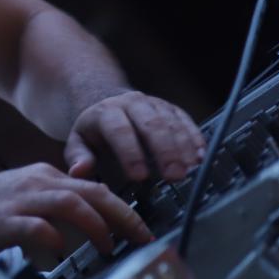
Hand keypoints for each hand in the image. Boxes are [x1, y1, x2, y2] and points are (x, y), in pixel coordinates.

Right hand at [0, 163, 150, 258]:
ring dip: (97, 225)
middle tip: (142, 237)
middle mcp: (34, 183)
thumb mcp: (23, 200)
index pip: (93, 186)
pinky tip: (61, 252)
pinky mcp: (1, 222)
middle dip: (122, 214)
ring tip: (109, 246)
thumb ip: (54, 207)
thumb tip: (91, 223)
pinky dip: (54, 239)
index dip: (122, 208)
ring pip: (70, 203)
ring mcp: (18, 201)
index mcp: (42, 177)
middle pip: (90, 191)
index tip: (141, 229)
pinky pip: (36, 227)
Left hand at [64, 91, 205, 183]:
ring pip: (171, 122)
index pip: (119, 130)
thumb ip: (78, 157)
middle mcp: (132, 103)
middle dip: (165, 151)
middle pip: (151, 124)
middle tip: (174, 176)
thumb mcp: (78, 142)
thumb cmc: (94, 130)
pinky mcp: (171, 108)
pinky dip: (194, 137)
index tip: (139, 176)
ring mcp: (154, 104)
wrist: (108, 101)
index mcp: (106, 112)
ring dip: (183, 146)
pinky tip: (201, 155)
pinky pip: (185, 120)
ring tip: (191, 169)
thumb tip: (79, 171)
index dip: (130, 153)